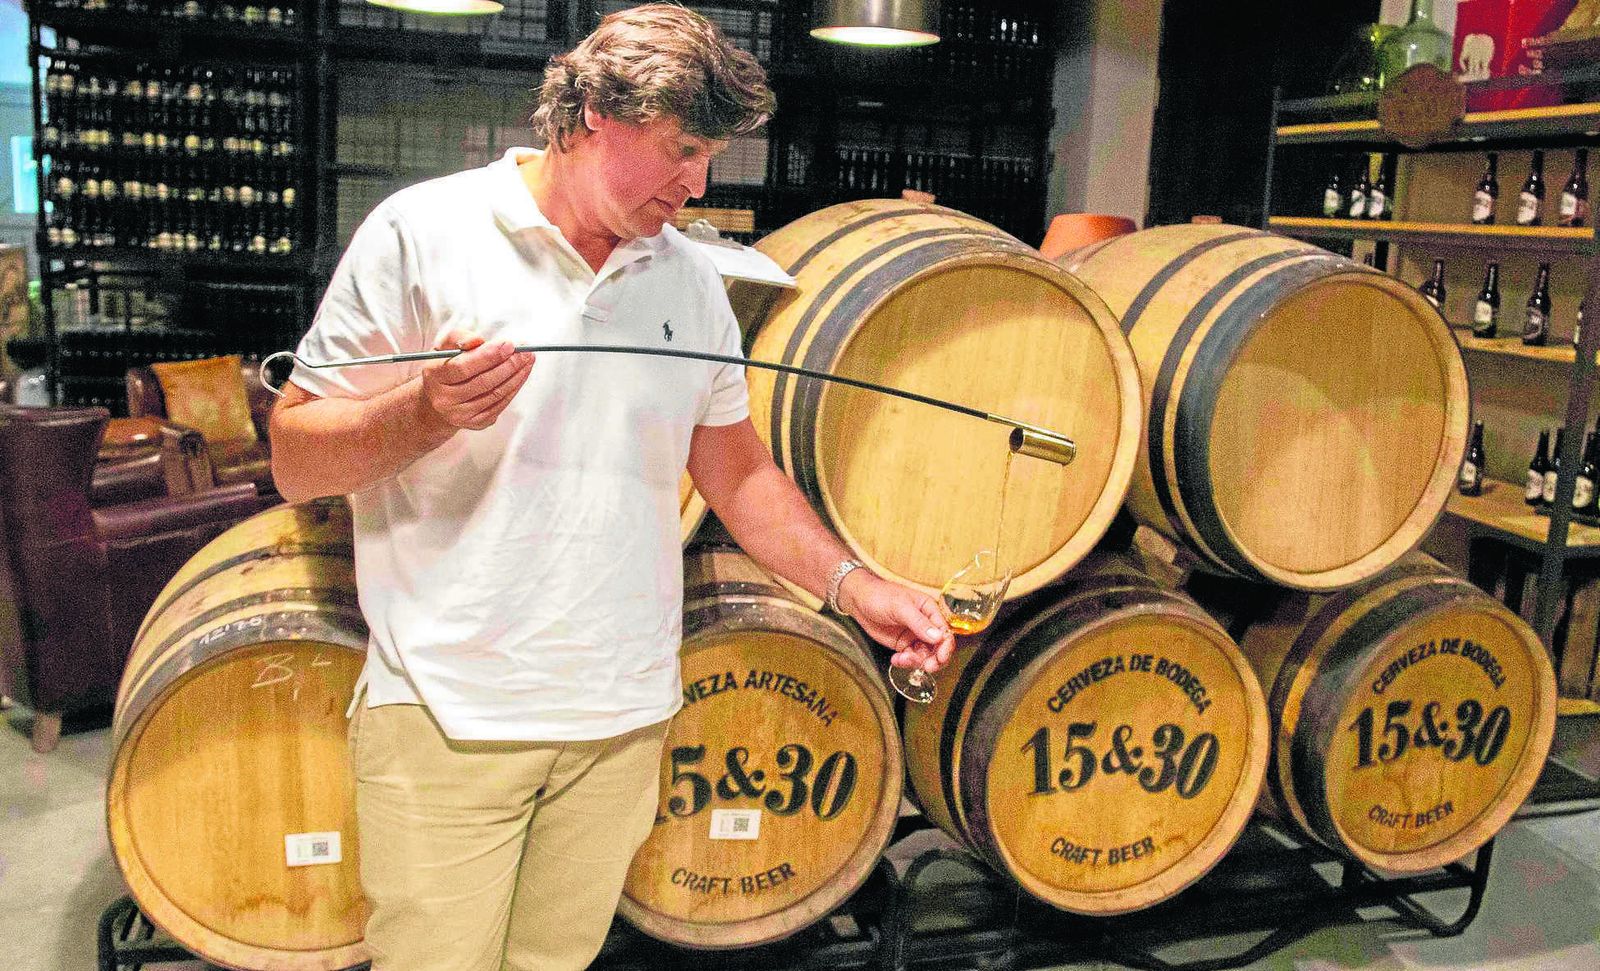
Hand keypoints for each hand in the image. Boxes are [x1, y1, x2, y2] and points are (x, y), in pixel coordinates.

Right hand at [419, 329, 534, 430]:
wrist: (437, 399)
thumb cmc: (445, 368)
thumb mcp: (444, 347)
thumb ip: (459, 337)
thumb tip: (478, 341)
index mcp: (434, 376)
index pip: (463, 367)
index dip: (488, 356)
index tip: (508, 344)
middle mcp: (445, 399)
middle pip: (483, 382)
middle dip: (509, 365)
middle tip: (525, 351)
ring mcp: (461, 414)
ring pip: (495, 394)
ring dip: (516, 376)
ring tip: (528, 360)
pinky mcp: (476, 423)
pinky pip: (500, 404)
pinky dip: (514, 388)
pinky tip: (522, 374)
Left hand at [838, 570, 954, 673]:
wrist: (859, 600)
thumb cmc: (880, 595)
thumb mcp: (900, 607)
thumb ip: (919, 622)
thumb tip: (938, 637)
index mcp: (930, 610)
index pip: (945, 631)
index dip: (946, 647)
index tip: (941, 658)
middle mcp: (925, 624)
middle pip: (939, 647)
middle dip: (934, 659)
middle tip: (927, 666)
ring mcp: (914, 635)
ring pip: (925, 655)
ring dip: (916, 661)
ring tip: (902, 659)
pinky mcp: (903, 644)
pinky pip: (911, 658)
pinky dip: (905, 662)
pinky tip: (896, 659)